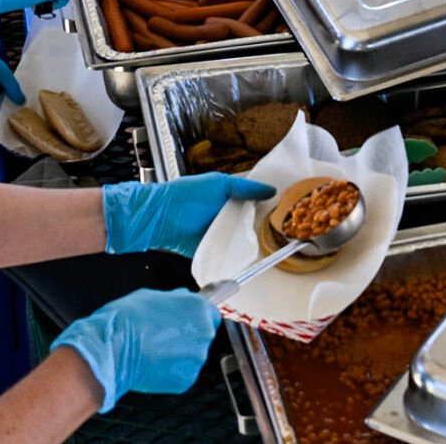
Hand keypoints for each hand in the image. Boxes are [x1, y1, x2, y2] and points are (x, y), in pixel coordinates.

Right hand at [52, 288, 219, 412]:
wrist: (114, 348)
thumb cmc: (128, 318)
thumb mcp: (153, 295)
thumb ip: (175, 299)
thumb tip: (182, 299)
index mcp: (199, 309)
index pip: (210, 314)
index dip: (196, 317)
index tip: (186, 321)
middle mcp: (204, 334)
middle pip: (202, 335)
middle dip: (187, 336)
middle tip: (164, 336)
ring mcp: (196, 359)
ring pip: (192, 356)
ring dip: (179, 354)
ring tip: (155, 351)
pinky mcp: (186, 380)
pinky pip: (182, 373)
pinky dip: (171, 371)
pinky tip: (154, 364)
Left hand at [102, 173, 276, 256]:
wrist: (159, 218)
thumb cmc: (185, 195)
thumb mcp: (219, 184)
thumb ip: (245, 187)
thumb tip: (271, 190)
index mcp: (228, 197)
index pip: (254, 202)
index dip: (268, 206)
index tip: (287, 211)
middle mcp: (225, 217)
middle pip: (250, 224)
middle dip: (264, 229)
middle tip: (284, 233)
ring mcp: (218, 235)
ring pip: (241, 241)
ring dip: (251, 245)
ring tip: (272, 249)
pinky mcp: (211, 252)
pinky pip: (228, 256)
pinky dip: (237, 259)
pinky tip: (251, 261)